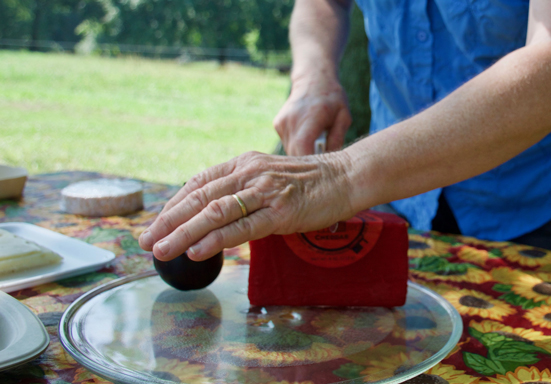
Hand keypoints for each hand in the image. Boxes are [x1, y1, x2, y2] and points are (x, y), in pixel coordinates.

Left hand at [138, 151, 356, 261]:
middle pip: (199, 197)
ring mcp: (264, 192)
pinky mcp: (280, 212)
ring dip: (183, 233)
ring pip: (214, 213)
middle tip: (145, 239)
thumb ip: (245, 191)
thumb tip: (219, 214)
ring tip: (161, 250)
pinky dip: (215, 239)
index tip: (155, 223)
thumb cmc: (310, 183)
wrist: (346, 177)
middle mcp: (248, 173)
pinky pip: (242, 227)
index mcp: (243, 163)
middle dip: (168, 221)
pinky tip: (196, 251)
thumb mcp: (270, 178)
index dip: (173, 205)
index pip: (198, 183)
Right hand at [274, 75, 351, 155]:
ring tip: (317, 146)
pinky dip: (298, 146)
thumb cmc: (333, 99)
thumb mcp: (344, 117)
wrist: (313, 79)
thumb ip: (337, 138)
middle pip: (295, 154)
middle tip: (323, 163)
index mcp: (310, 116)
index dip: (310, 163)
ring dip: (303, 154)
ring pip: (290, 152)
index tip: (321, 172)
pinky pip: (288, 144)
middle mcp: (292, 119)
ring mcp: (282, 122)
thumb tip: (329, 161)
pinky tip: (308, 138)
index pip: (302, 147)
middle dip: (308, 163)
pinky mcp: (278, 125)